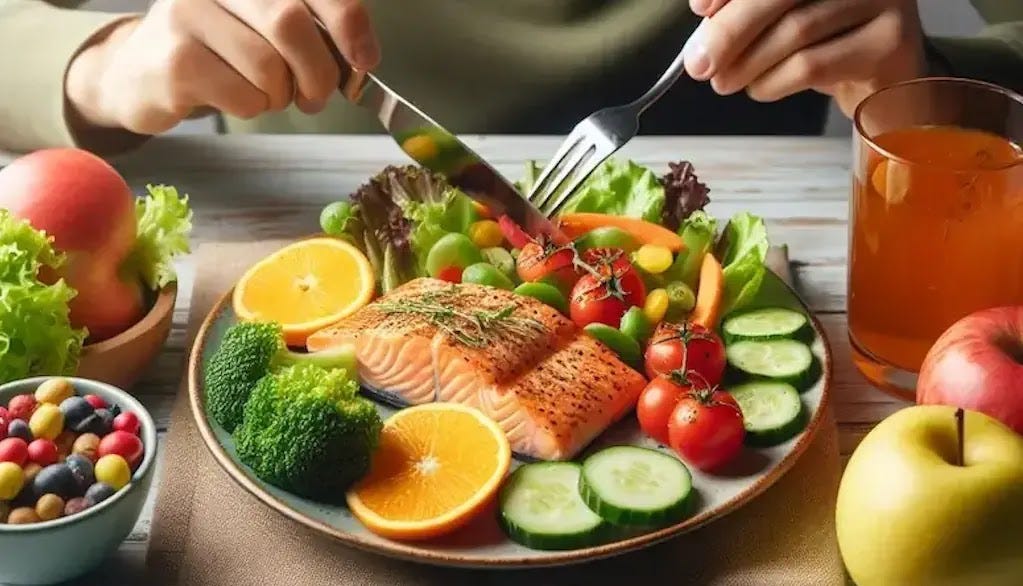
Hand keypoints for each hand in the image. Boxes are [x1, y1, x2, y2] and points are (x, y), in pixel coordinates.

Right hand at [66, 0, 378, 135]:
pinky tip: (235, 98)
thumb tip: (361, 56)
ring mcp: (189, 15)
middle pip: (291, 24)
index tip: (364, 60)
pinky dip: (252, 108)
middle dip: (318, 73)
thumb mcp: (266, 27)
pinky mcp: (175, 60)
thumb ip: (312, 30)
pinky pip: (243, 96)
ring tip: (266, 95)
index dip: (350, 23)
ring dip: (280, 96)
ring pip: (268, 67)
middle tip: (315, 96)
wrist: (141, 73)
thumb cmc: (220, 52)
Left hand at [683, 0, 925, 116]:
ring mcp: (885, 0)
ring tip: (724, 83)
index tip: (698, 10)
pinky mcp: (890, 43)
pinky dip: (773, 82)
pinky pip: (813, 64)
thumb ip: (745, 8)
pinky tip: (759, 89)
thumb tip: (703, 13)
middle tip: (699, 65)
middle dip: (730, 31)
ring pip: (796, 31)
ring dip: (747, 64)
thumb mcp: (782, 16)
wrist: (884, 84)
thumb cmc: (825, 42)